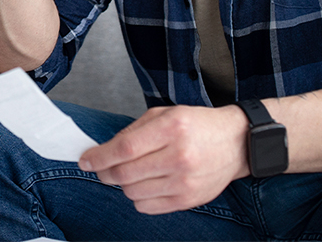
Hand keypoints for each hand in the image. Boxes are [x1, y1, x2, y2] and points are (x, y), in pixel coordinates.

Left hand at [78, 105, 248, 214]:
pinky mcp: (189, 200)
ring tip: (130, 173)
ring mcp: (185, 181)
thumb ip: (133, 132)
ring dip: (123, 185)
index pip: (124, 148)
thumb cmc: (197, 126)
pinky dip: (138, 198)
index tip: (86, 160)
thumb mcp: (165, 115)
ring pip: (133, 193)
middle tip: (101, 169)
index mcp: (172, 128)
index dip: (99, 157)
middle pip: (126, 173)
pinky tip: (146, 184)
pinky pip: (148, 207)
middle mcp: (180, 156)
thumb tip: (103, 151)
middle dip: (105, 173)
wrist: (236, 143)